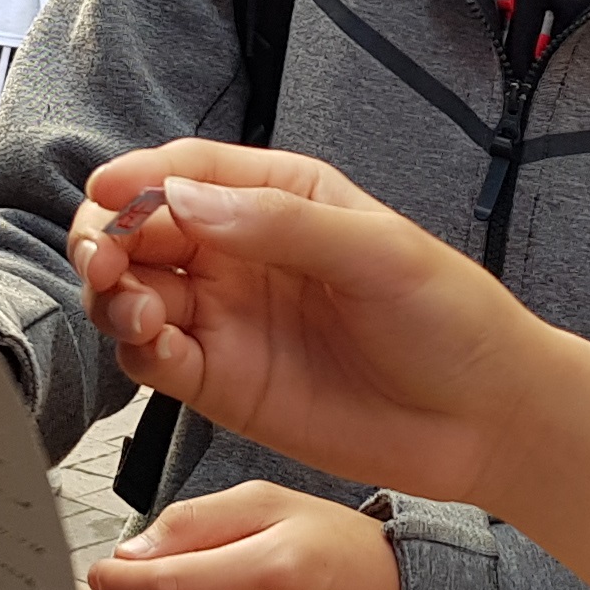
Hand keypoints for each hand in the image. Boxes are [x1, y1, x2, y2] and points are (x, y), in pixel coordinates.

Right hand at [70, 147, 575, 513]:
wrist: (484, 418)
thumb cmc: (451, 319)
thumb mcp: (378, 251)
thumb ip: (282, 225)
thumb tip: (187, 200)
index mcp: (281, 199)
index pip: (187, 171)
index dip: (138, 179)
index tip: (109, 194)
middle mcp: (242, 254)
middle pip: (142, 231)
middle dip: (108, 237)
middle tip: (105, 258)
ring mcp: (228, 318)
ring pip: (134, 293)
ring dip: (112, 294)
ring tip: (133, 306)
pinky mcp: (222, 382)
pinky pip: (154, 358)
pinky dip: (136, 349)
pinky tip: (154, 345)